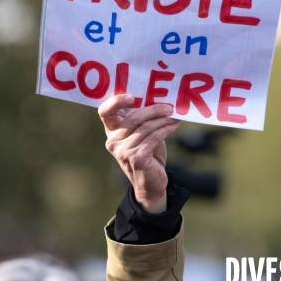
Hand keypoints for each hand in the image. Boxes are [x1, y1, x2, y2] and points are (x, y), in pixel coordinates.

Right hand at [98, 94, 179, 212]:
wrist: (150, 184)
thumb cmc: (147, 155)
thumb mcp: (141, 136)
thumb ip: (143, 121)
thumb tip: (159, 102)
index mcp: (112, 132)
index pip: (105, 112)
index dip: (116, 101)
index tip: (133, 97)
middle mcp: (113, 141)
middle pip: (134, 117)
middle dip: (154, 109)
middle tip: (169, 107)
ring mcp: (123, 150)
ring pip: (146, 127)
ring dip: (163, 120)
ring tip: (174, 116)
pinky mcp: (136, 157)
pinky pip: (154, 137)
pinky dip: (167, 129)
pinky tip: (175, 126)